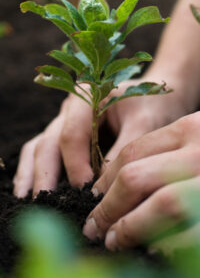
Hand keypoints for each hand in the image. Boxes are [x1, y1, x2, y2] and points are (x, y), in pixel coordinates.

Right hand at [13, 74, 187, 197]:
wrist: (152, 97)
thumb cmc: (150, 105)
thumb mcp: (144, 123)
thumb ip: (123, 151)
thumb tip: (102, 190)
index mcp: (86, 97)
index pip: (72, 134)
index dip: (75, 164)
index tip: (85, 190)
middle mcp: (70, 110)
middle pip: (50, 142)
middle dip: (45, 173)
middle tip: (43, 201)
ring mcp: (65, 122)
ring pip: (41, 146)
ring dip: (33, 173)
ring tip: (26, 198)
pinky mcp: (68, 136)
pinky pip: (45, 151)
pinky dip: (36, 169)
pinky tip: (30, 188)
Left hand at [83, 112, 199, 252]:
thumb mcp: (196, 140)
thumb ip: (166, 155)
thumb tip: (119, 185)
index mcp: (191, 128)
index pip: (132, 153)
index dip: (105, 180)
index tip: (93, 198)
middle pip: (137, 178)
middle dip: (108, 207)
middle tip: (94, 226)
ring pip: (164, 204)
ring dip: (132, 227)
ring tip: (114, 240)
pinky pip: (193, 231)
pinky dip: (171, 243)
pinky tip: (154, 249)